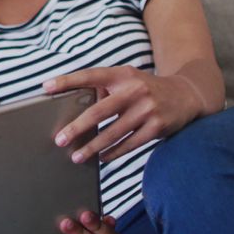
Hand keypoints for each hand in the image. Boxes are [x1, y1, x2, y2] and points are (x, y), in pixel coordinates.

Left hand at [44, 66, 202, 163]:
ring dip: (93, 147)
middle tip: (60, 138)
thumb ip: (106, 89)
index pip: (91, 76)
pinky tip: (102, 159)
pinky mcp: (157, 127)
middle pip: (99, 110)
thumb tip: (74, 108)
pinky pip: (130, 144)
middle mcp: (135, 90)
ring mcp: (147, 109)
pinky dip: (114, 153)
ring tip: (76, 156)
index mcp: (123, 74)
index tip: (46, 87)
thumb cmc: (146, 89)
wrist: (187, 94)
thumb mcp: (129, 80)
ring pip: (113, 133)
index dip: (68, 81)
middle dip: (77, 127)